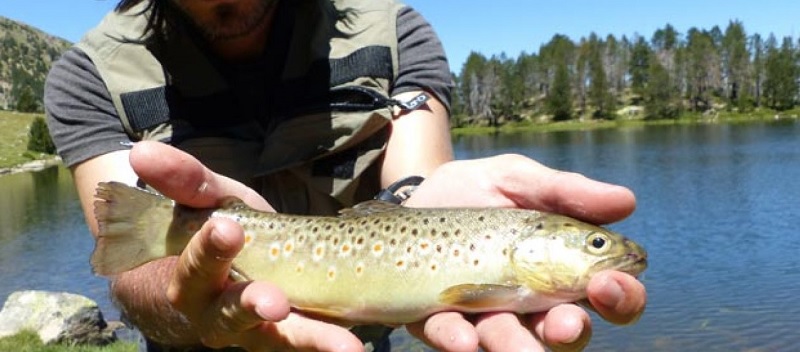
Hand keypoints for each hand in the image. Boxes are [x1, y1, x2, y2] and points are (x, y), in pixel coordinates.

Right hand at [130, 141, 364, 350]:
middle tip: (273, 302)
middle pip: (229, 315)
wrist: (228, 271)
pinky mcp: (293, 334)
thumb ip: (183, 179)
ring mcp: (258, 330)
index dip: (207, 250)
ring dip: (308, 340)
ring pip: (278, 339)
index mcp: (191, 280)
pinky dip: (331, 344)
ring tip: (341, 345)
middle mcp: (218, 315)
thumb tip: (140, 152)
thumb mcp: (205, 201)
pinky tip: (355, 345)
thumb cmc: (214, 230)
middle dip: (249, 306)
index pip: (195, 266)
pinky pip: (309, 343)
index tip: (226, 228)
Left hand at [403, 154, 646, 351]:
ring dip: (516, 346)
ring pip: (511, 342)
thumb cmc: (480, 189)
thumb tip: (627, 201)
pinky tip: (463, 339)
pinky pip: (450, 337)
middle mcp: (534, 302)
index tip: (609, 281)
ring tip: (514, 348)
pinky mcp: (441, 320)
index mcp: (566, 269)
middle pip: (567, 331)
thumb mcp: (517, 179)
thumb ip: (564, 190)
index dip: (620, 295)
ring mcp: (487, 315)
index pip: (609, 293)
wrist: (418, 193)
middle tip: (567, 324)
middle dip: (569, 331)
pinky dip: (457, 339)